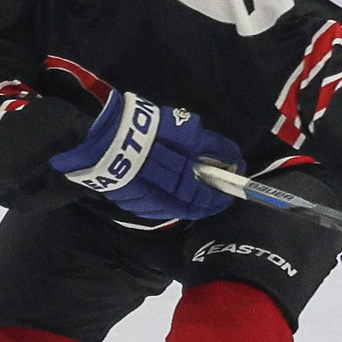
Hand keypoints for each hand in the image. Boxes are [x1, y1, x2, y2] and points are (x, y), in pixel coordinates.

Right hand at [47, 90, 239, 222]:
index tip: (226, 195)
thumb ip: (214, 147)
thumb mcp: (188, 132)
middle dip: (203, 204)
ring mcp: (143, 203)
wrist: (106, 136)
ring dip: (183, 204)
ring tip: (191, 193)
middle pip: (188, 208)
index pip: (204, 199)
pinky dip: (164, 202)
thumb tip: (236, 161)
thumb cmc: (153, 132)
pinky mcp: (126, 201)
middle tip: (211, 196)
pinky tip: (166, 193)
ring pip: (170, 210)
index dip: (218, 199)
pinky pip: (151, 206)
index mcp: (180, 184)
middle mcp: (163, 200)